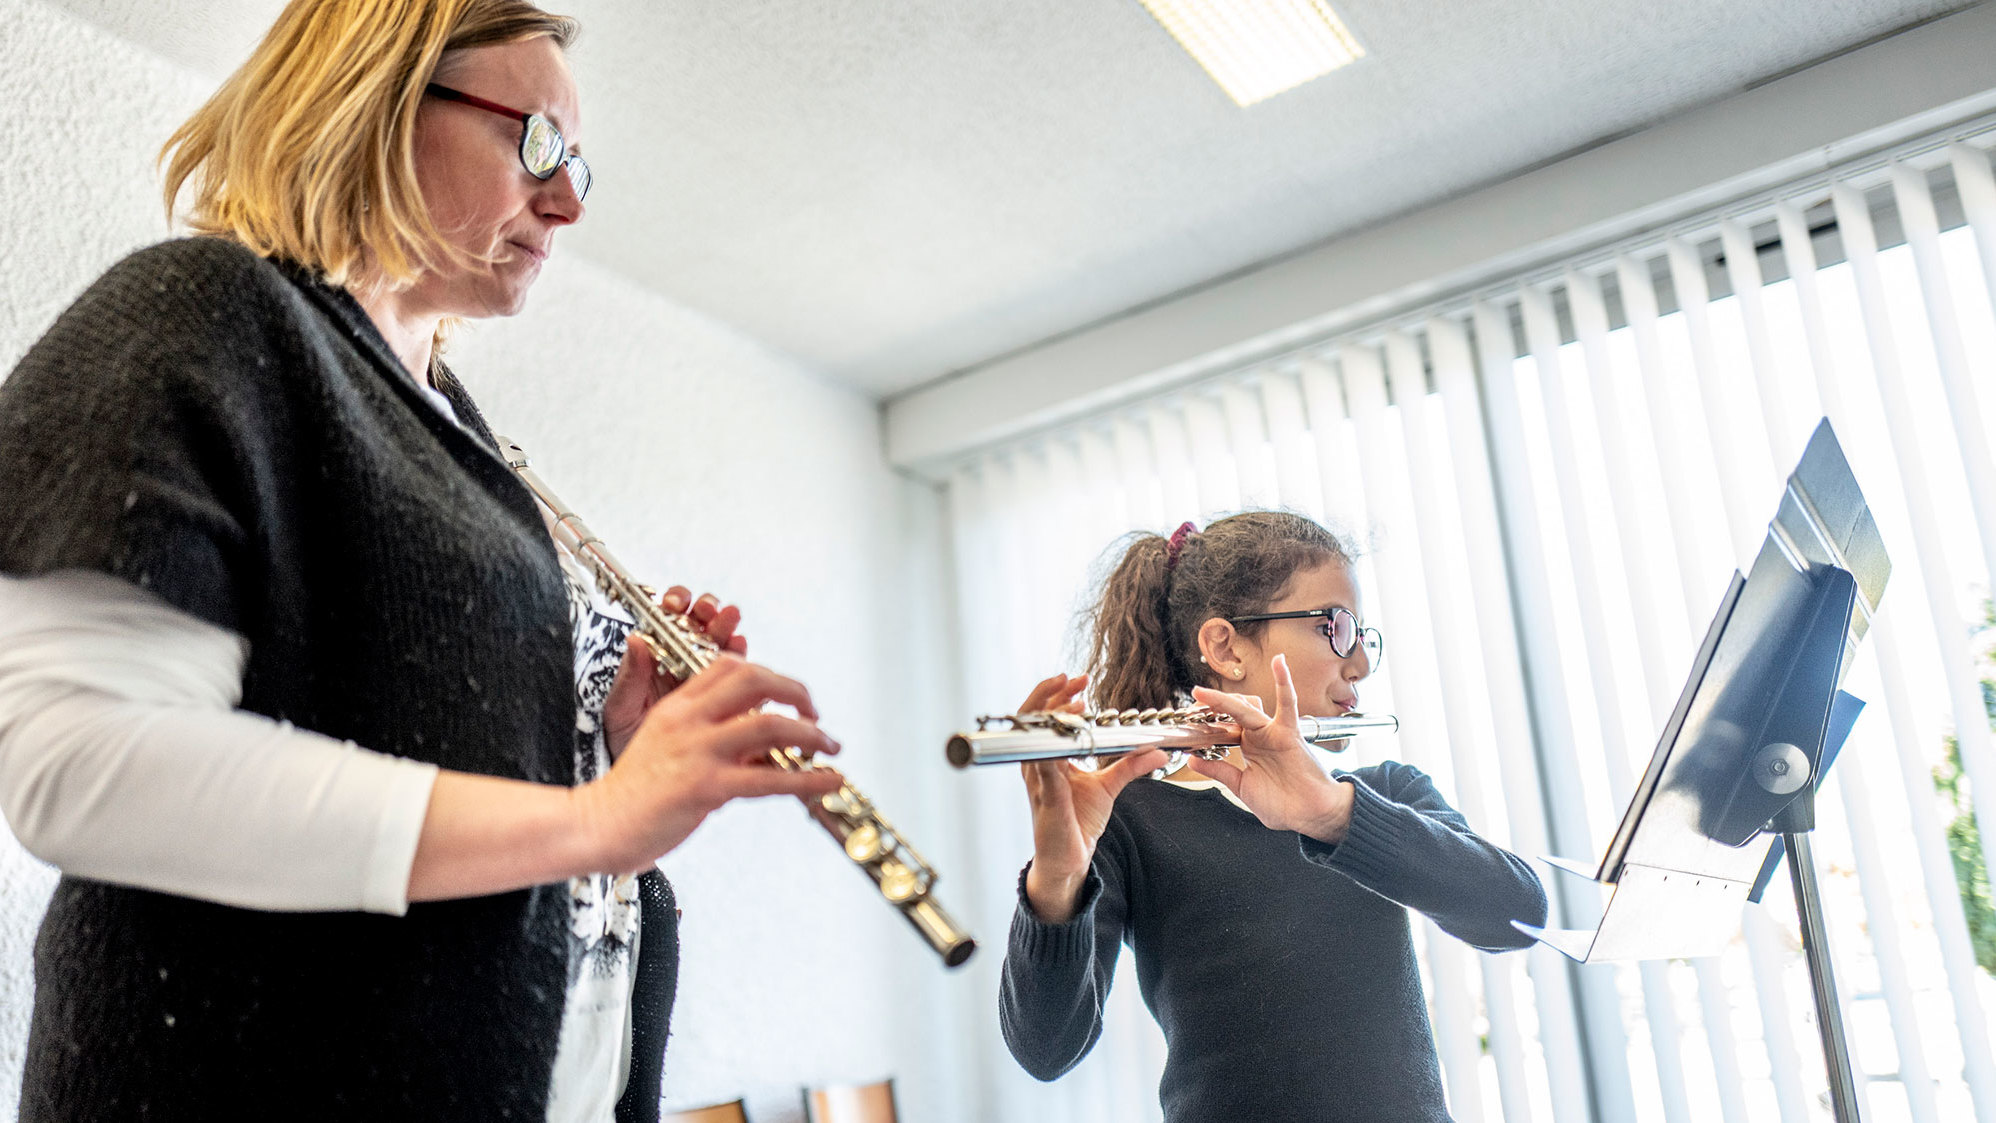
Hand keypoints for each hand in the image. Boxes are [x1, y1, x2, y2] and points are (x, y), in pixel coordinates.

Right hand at [579, 653, 840, 872]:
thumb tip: (756, 745)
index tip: (787, 697)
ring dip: (812, 735)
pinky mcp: (706, 787)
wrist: (596, 825)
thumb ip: (704, 735)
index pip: (729, 667)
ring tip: (831, 748)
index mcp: (676, 707)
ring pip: (771, 725)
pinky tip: (829, 781)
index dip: (767, 675)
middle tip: (815, 715)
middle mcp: (689, 720)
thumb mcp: (662, 745)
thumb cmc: (631, 794)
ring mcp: (699, 751)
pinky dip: (809, 779)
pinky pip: (770, 779)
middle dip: (796, 692)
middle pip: (755, 680)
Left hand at [604, 587, 747, 758]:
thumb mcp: (621, 711)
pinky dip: (747, 666)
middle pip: (702, 627)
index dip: (677, 604)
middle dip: (708, 613)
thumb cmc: (626, 747)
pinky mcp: (730, 706)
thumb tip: (636, 638)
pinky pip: (744, 682)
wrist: (642, 791)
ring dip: (729, 632)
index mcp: (656, 661)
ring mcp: (709, 684)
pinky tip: (744, 653)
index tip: (677, 603)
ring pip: (725, 647)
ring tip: (732, 626)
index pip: (669, 622)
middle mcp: (684, 666)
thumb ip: (631, 677)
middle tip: (709, 611)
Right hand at [1017, 673, 1166, 921]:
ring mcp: (1038, 782)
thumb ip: (1129, 765)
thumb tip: (1157, 750)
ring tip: (1074, 702)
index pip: (1044, 717)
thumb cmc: (1077, 823)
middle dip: (1050, 695)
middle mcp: (1037, 766)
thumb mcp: (1107, 787)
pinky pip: (1045, 769)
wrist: (1068, 860)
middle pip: (1032, 720)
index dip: (1057, 695)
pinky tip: (1067, 737)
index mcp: (1048, 759)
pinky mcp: (1046, 799)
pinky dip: (1055, 751)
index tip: (1078, 679)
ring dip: (1054, 718)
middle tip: (1073, 680)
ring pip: (1035, 740)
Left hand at [1188, 653, 1354, 843]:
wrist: (1312, 815)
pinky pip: (1287, 704)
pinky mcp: (1289, 733)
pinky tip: (1279, 662)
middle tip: (1191, 704)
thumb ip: (1219, 771)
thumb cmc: (1283, 804)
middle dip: (1210, 706)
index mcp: (1248, 747)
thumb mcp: (1242, 787)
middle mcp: (1259, 735)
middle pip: (1232, 710)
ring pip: (1248, 707)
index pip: (1224, 725)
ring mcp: (1273, 732)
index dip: (1205, 720)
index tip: (1185, 718)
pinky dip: (1284, 682)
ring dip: (1226, 700)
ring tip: (1204, 696)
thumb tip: (1193, 761)